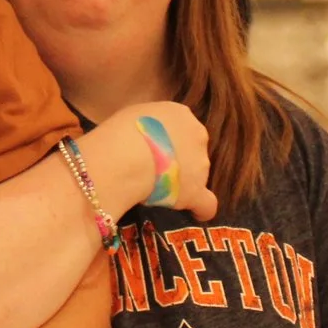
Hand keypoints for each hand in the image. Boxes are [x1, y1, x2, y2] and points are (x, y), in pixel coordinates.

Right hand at [83, 103, 217, 219]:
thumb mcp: (133, 115)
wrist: (126, 156)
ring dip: (183, 182)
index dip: (169, 141)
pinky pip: (206, 204)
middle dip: (179, 161)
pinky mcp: (197, 191)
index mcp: (180, 115)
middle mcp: (197, 135)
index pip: (181, 128)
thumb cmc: (121, 131)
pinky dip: (201, 209)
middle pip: (193, 150)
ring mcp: (200, 164)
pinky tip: (193, 213)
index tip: (154, 151)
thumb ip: (148, 125)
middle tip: (155, 171)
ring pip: (197, 175)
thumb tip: (145, 137)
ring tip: (158, 191)